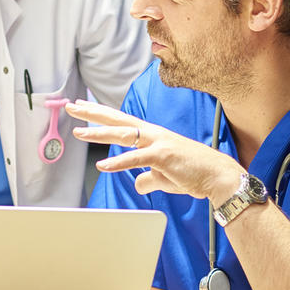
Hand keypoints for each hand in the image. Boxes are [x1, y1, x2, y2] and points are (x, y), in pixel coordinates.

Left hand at [65, 100, 244, 202]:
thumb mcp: (164, 177)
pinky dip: (119, 162)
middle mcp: (153, 134)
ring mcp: (158, 143)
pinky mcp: (164, 156)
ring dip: (99, 133)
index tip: (81, 107)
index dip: (100, 114)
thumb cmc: (193, 174)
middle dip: (92, 113)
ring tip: (79, 132)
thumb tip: (137, 184)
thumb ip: (148, 177)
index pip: (120, 121)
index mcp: (152, 136)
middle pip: (117, 120)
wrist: (217, 177)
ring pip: (123, 135)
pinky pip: (137, 159)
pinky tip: (103, 166)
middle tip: (71, 106)